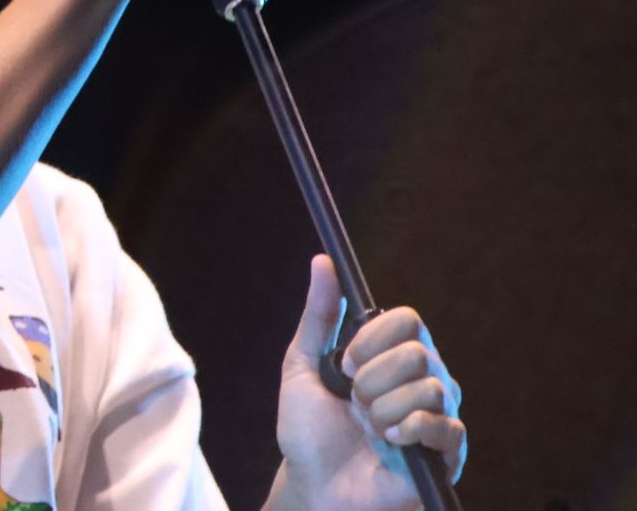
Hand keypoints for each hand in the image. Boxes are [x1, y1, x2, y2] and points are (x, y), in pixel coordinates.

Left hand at [272, 255, 466, 510]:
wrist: (314, 486)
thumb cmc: (308, 430)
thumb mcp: (301, 366)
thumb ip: (317, 316)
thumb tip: (321, 260)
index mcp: (390, 356)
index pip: (408, 318)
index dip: (373, 338)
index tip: (344, 364)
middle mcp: (421, 379)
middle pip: (418, 351)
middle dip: (372, 379)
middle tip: (354, 403)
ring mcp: (437, 415)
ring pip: (430, 387)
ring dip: (384, 410)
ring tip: (369, 428)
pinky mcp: (447, 452)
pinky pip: (444, 425)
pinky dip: (407, 430)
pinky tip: (388, 443)